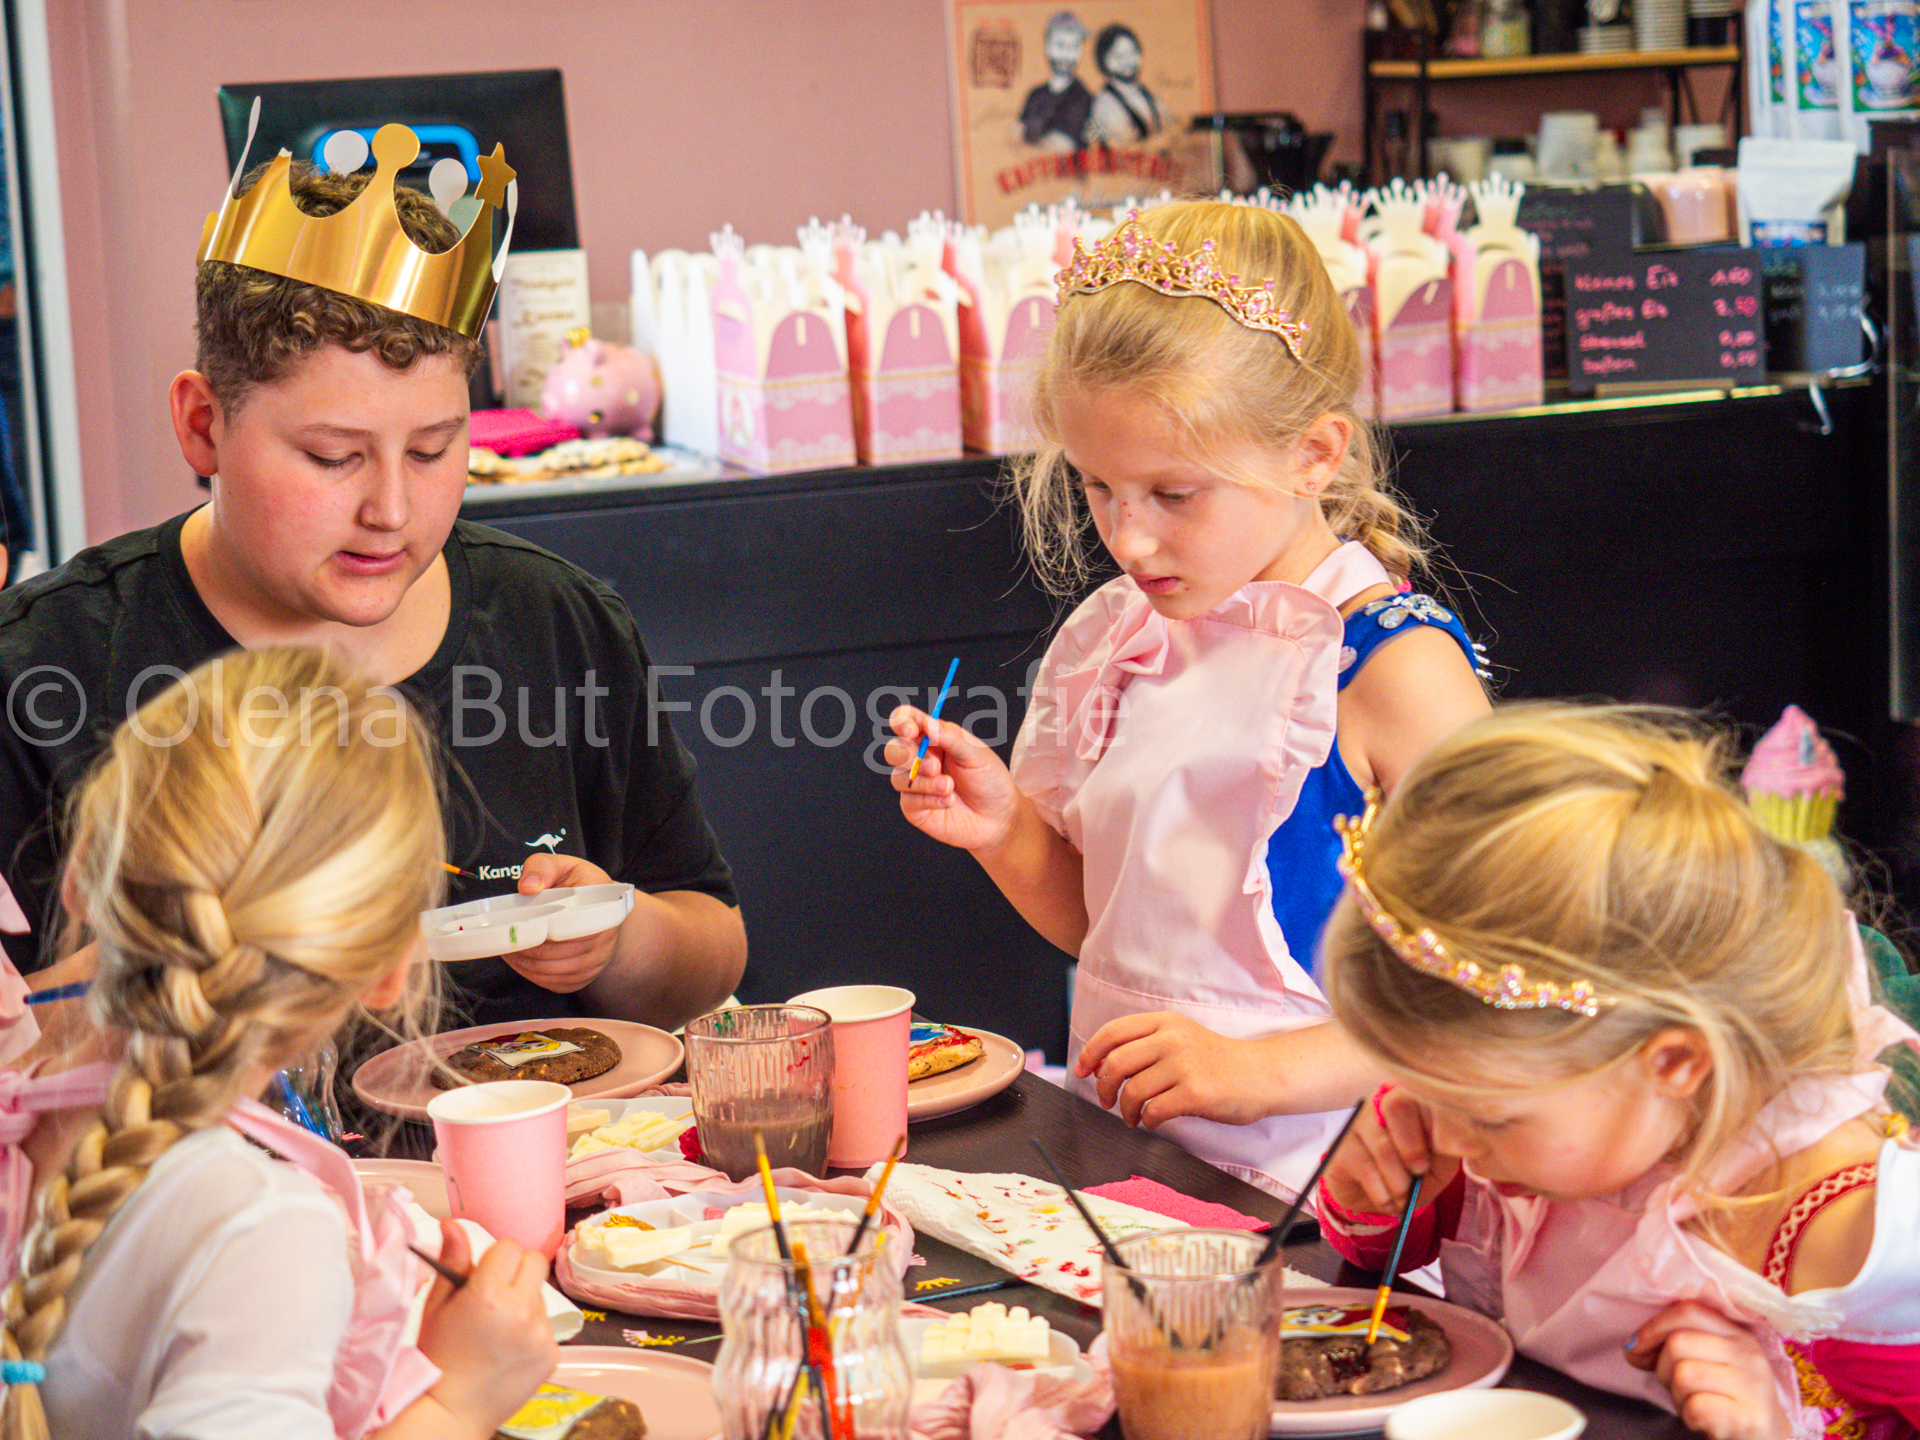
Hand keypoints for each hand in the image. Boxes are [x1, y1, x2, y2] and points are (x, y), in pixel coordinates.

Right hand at [415, 1221, 556, 1433]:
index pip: (509, 1247)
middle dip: (516, 1271)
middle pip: (535, 1262)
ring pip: (541, 1295)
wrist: (450, 1412)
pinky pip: (548, 1327)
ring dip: (525, 1302)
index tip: (483, 1276)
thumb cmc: (437, 1358)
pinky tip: (510, 1350)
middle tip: (496, 1295)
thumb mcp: (435, 1307)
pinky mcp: (553, 1354)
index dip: (495, 1259)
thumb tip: (452, 1224)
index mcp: (489, 1294)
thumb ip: (450, 1262)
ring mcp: (541, 1334)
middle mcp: (521, 1310)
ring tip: (499, 1329)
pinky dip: (532, 1332)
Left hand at [507, 853, 621, 992]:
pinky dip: (531, 974)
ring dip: (523, 963)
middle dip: (525, 947)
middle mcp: (605, 937)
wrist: (604, 912)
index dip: (540, 928)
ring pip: (552, 971)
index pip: (569, 925)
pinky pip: (554, 983)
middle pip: (556, 952)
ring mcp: (596, 961)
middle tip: (505, 936)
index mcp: (602, 905)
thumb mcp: (564, 865)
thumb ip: (543, 867)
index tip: (518, 924)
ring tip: (508, 947)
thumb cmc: (580, 886)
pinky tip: (520, 960)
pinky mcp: (584, 978)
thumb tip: (528, 886)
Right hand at [884, 706, 1022, 853]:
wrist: (998, 817)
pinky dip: (929, 799)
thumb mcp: (976, 754)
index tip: (913, 731)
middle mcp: (919, 758)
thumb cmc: (989, 780)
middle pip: (893, 749)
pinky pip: (909, 800)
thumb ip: (951, 737)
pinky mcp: (914, 808)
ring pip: (898, 777)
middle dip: (908, 756)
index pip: (905, 721)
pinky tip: (948, 801)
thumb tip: (927, 723)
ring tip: (949, 787)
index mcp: (932, 737)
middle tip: (935, 767)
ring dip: (924, 782)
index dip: (902, 722)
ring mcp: (915, 783)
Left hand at [1072, 1013, 1277, 1127]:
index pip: (1112, 1032)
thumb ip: (1146, 1043)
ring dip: (1125, 1110)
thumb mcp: (1182, 1036)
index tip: (1082, 1071)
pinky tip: (1153, 1120)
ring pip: (1132, 1091)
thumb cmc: (1217, 1060)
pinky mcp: (1195, 1092)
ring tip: (1133, 1116)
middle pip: (1116, 1063)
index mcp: (1165, 1022)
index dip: (1090, 1053)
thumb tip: (1100, 1065)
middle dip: (1103, 1087)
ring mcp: (1184, 1065)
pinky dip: (1146, 1120)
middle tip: (1107, 1100)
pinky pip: (1154, 1111)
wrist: (1260, 1074)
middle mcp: (1172, 1039)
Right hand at [1322, 1085, 1456, 1214]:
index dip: (1434, 1121)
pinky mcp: (1342, 1148)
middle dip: (1412, 1147)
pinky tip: (1386, 1199)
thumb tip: (1477, 1140)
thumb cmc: (1415, 1175)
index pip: (1422, 1092)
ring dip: (1398, 1180)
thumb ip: (1453, 1146)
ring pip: (1382, 1145)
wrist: (1381, 1201)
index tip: (1435, 1157)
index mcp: (1413, 1102)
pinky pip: (1364, 1166)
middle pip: (1396, 1105)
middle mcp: (1382, 1104)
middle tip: (1419, 1172)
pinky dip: (1381, 1192)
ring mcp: (1358, 1123)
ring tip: (1403, 1196)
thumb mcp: (1441, 1162)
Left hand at [1625, 1301, 1789, 1439]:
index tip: (1635, 1347)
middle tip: (1676, 1387)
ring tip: (1694, 1403)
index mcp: (1737, 1334)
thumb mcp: (1705, 1363)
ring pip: (1683, 1374)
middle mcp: (1749, 1354)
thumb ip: (1675, 1346)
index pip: (1688, 1311)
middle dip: (1662, 1368)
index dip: (1653, 1327)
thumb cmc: (1725, 1399)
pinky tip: (1704, 1420)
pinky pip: (1696, 1407)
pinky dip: (1689, 1416)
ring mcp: (1753, 1386)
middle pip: (1678, 1343)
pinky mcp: (1749, 1418)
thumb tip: (1632, 1348)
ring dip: (1677, 1395)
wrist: (1765, 1439)